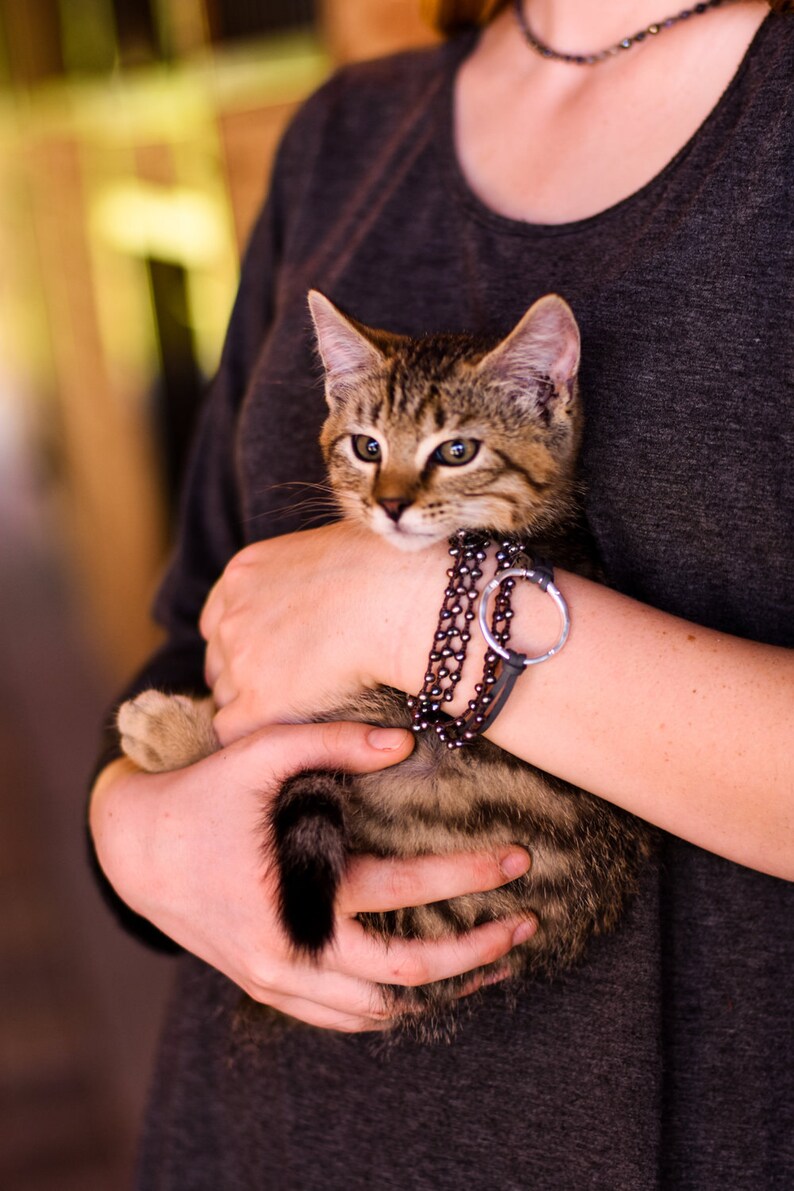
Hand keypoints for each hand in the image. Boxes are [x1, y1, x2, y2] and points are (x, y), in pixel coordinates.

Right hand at [90, 720, 533, 1031]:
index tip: (516, 858)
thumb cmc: (200, 797)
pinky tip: (429, 983)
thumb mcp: (257, 754)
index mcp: (297, 898)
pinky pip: (347, 1018)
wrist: (133, 852)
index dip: (467, 876)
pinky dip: (395, 1006)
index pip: (404, 894)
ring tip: (494, 964)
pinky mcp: (272, 989)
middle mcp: (294, 955)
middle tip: (528, 924)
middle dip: (477, 953)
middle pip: (408, 976)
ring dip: (443, 992)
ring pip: (382, 1014)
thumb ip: (331, 742)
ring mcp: (282, 983)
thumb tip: (407, 743)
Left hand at [200, 521, 444, 745]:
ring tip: (290, 713)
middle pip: (219, 657)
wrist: (391, 601)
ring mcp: (240, 661)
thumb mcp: (327, 548)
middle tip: (281, 687)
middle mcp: (232, 617)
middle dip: (242, 673)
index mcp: (242, 575)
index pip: (220, 619)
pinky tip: (279, 736)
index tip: (267, 653)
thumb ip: (308, 572)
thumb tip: (332, 587)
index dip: (241, 640)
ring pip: (226, 695)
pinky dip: (253, 734)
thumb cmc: (382, 569)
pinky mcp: (258, 703)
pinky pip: (232, 730)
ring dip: (251, 705)